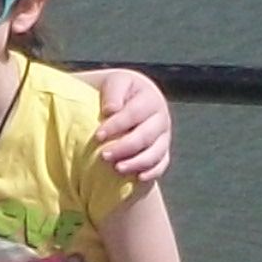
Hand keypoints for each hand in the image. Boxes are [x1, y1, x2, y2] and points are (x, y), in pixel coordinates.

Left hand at [90, 66, 172, 183]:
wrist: (130, 99)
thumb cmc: (117, 92)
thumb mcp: (114, 83)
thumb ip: (113, 92)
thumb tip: (111, 110)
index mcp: (150, 98)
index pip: (134, 114)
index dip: (116, 125)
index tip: (98, 136)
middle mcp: (161, 117)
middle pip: (146, 136)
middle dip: (124, 147)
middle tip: (104, 156)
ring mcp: (164, 136)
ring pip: (156, 152)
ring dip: (136, 162)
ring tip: (117, 168)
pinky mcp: (163, 151)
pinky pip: (162, 164)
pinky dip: (152, 172)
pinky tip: (138, 178)